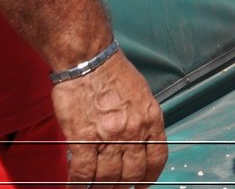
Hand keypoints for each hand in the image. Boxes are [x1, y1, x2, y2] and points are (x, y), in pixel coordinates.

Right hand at [53, 50, 167, 187]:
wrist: (89, 59)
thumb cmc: (113, 73)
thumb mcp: (142, 95)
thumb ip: (143, 120)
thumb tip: (141, 141)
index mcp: (151, 119)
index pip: (157, 158)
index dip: (150, 177)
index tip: (143, 185)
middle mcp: (133, 130)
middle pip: (133, 173)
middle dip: (125, 187)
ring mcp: (109, 136)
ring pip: (109, 177)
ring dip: (103, 188)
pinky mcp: (83, 138)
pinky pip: (83, 172)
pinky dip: (79, 184)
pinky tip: (76, 187)